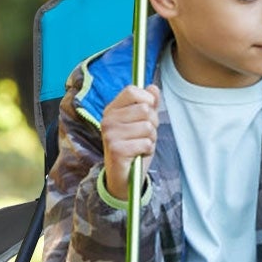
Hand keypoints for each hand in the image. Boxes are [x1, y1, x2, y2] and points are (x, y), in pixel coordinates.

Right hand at [101, 84, 160, 200]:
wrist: (124, 174)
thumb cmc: (134, 145)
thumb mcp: (143, 122)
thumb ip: (149, 104)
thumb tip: (153, 87)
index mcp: (112, 109)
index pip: (132, 90)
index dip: (147, 99)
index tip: (149, 110)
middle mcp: (108, 120)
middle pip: (145, 109)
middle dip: (153, 123)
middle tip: (144, 134)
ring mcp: (110, 134)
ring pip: (148, 127)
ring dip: (151, 138)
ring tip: (140, 144)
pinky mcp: (116, 149)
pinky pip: (146, 143)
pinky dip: (148, 149)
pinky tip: (138, 153)